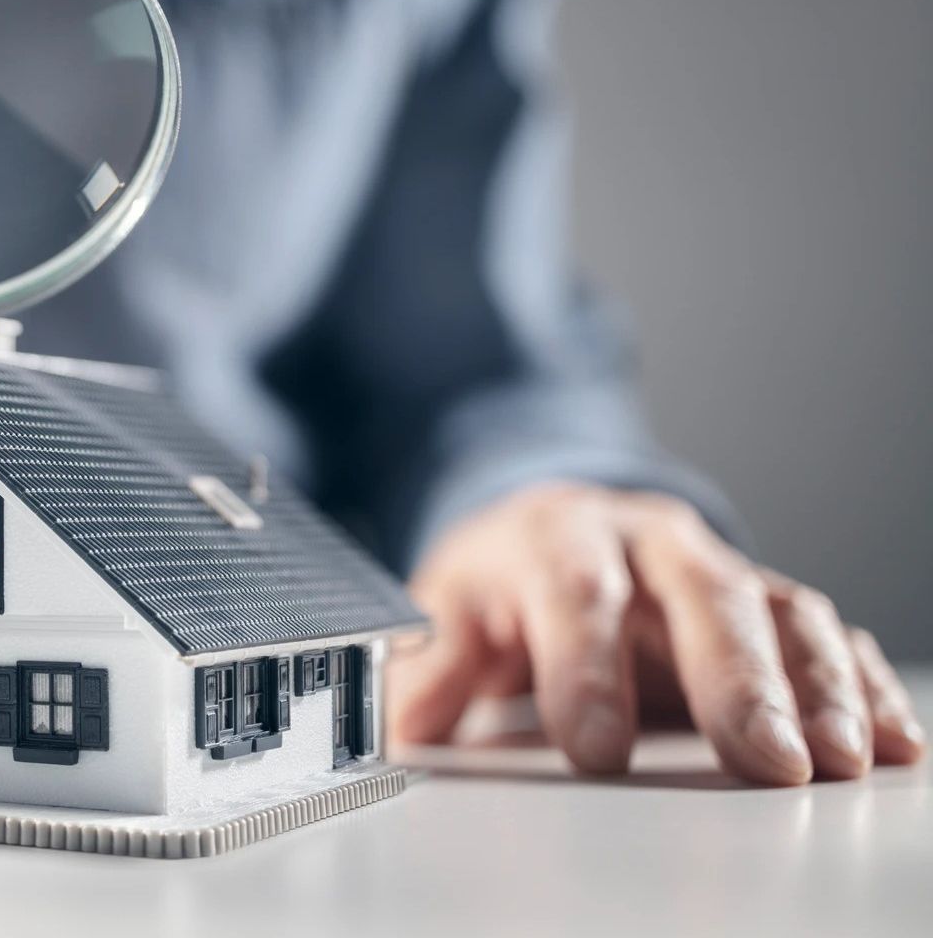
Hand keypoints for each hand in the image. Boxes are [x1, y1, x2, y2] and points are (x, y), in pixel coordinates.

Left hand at [389, 482, 924, 783]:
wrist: (551, 528)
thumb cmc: (503, 580)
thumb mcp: (451, 607)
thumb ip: (433, 663)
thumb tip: (404, 718)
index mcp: (558, 537)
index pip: (573, 594)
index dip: (585, 669)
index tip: (595, 749)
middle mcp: (648, 542)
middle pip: (700, 596)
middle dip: (734, 680)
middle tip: (763, 759)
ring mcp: (715, 568)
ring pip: (777, 612)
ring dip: (814, 689)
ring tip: (837, 761)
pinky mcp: (765, 604)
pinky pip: (826, 636)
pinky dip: (862, 686)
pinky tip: (888, 741)